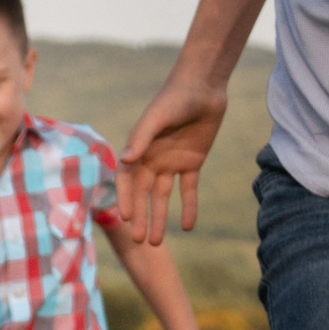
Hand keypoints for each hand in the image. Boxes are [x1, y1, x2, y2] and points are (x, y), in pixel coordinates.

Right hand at [121, 71, 228, 243]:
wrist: (204, 87)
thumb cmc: (174, 98)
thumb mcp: (157, 117)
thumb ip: (141, 138)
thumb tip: (125, 160)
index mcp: (139, 149)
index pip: (127, 180)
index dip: (126, 199)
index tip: (126, 218)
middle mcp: (152, 159)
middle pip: (144, 194)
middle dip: (142, 217)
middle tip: (140, 241)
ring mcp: (172, 162)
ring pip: (163, 196)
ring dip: (160, 218)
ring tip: (156, 242)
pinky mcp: (192, 162)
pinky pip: (189, 189)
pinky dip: (188, 207)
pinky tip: (187, 227)